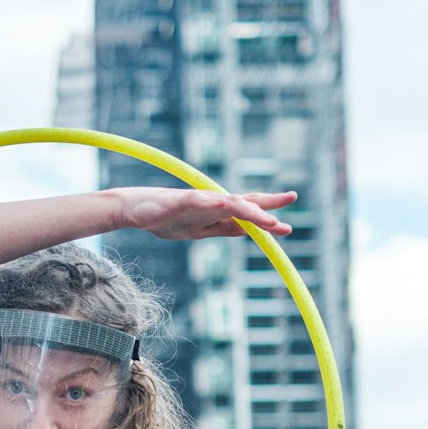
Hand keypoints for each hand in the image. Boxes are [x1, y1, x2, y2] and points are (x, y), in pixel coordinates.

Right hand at [118, 188, 296, 241]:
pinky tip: (230, 205)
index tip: (287, 228)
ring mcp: (199, 201)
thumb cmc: (165, 219)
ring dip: (250, 210)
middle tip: (292, 197)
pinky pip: (202, 202)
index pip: (248, 215)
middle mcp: (213, 204)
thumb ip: (222, 229)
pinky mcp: (182, 200)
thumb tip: (245, 231)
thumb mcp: (199, 230)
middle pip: (245, 203)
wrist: (136, 209)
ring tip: (268, 218)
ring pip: (229, 203)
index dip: (268, 220)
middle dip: (269, 203)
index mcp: (217, 213)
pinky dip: (216, 204)